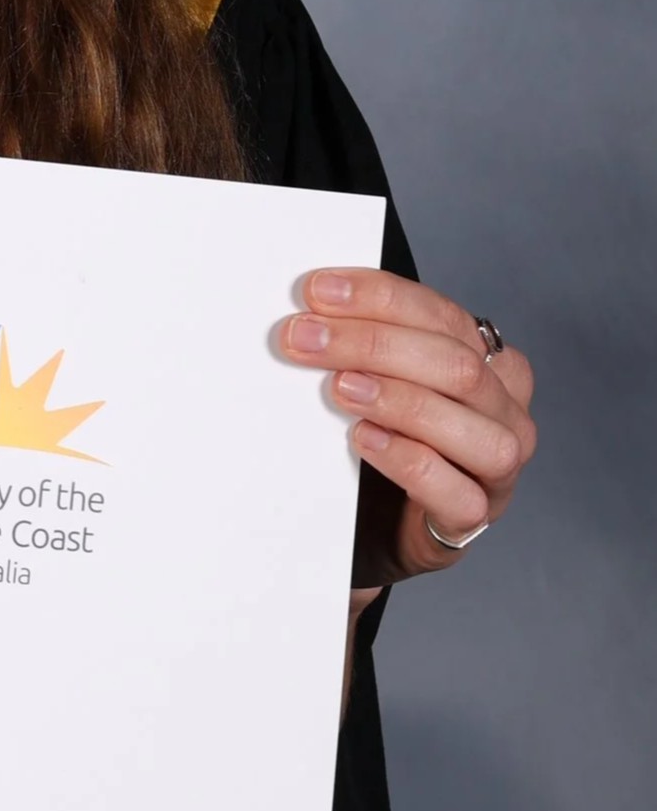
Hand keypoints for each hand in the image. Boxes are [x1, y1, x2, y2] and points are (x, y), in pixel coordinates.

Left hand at [281, 269, 536, 583]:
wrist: (398, 518)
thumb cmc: (399, 432)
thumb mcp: (392, 376)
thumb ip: (373, 343)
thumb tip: (312, 310)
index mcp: (491, 360)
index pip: (441, 314)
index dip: (378, 297)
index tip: (318, 292)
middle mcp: (504, 408)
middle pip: (453, 363)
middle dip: (372, 343)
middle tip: (307, 338)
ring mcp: (497, 464)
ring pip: (466, 424)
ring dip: (395, 398)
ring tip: (339, 387)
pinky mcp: (474, 514)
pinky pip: (453, 488)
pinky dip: (406, 458)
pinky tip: (364, 438)